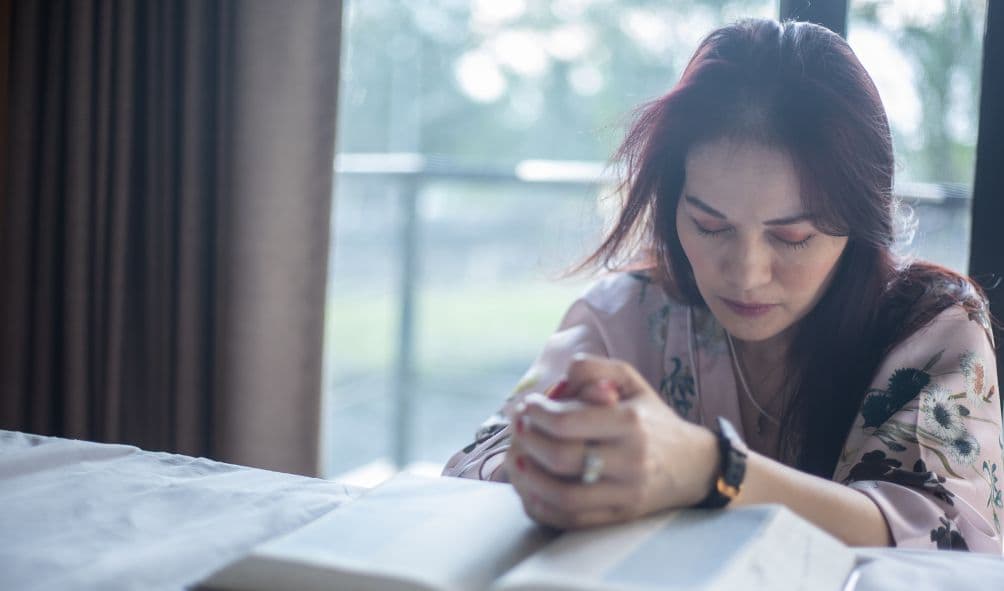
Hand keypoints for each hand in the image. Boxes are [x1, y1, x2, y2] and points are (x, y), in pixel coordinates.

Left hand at [504, 354, 717, 528]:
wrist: (692, 465)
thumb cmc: (650, 417)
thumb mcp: (629, 381)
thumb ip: (593, 369)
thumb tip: (558, 382)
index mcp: (630, 422)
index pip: (568, 423)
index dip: (537, 415)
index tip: (527, 407)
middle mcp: (630, 461)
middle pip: (561, 459)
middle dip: (528, 443)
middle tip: (518, 430)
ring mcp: (625, 494)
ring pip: (563, 496)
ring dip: (528, 479)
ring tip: (516, 459)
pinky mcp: (619, 517)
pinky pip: (571, 520)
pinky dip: (542, 507)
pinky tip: (529, 488)